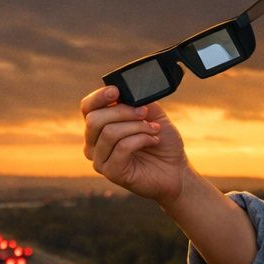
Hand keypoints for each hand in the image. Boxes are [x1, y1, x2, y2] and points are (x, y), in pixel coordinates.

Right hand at [79, 85, 191, 204]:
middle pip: (94, 119)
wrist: (175, 169)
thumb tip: (126, 90)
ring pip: (109, 133)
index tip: (116, 90)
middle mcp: (94, 143)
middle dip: (123, 111)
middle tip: (145, 112)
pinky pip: (122, 147)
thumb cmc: (162, 141)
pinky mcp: (111, 172)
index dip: (99, 97)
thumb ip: (136, 100)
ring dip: (137, 126)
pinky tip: (153, 141)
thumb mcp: (151, 113)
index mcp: (100, 126)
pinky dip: (141, 139)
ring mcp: (100, 159)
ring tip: (154, 129)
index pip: (87, 108)